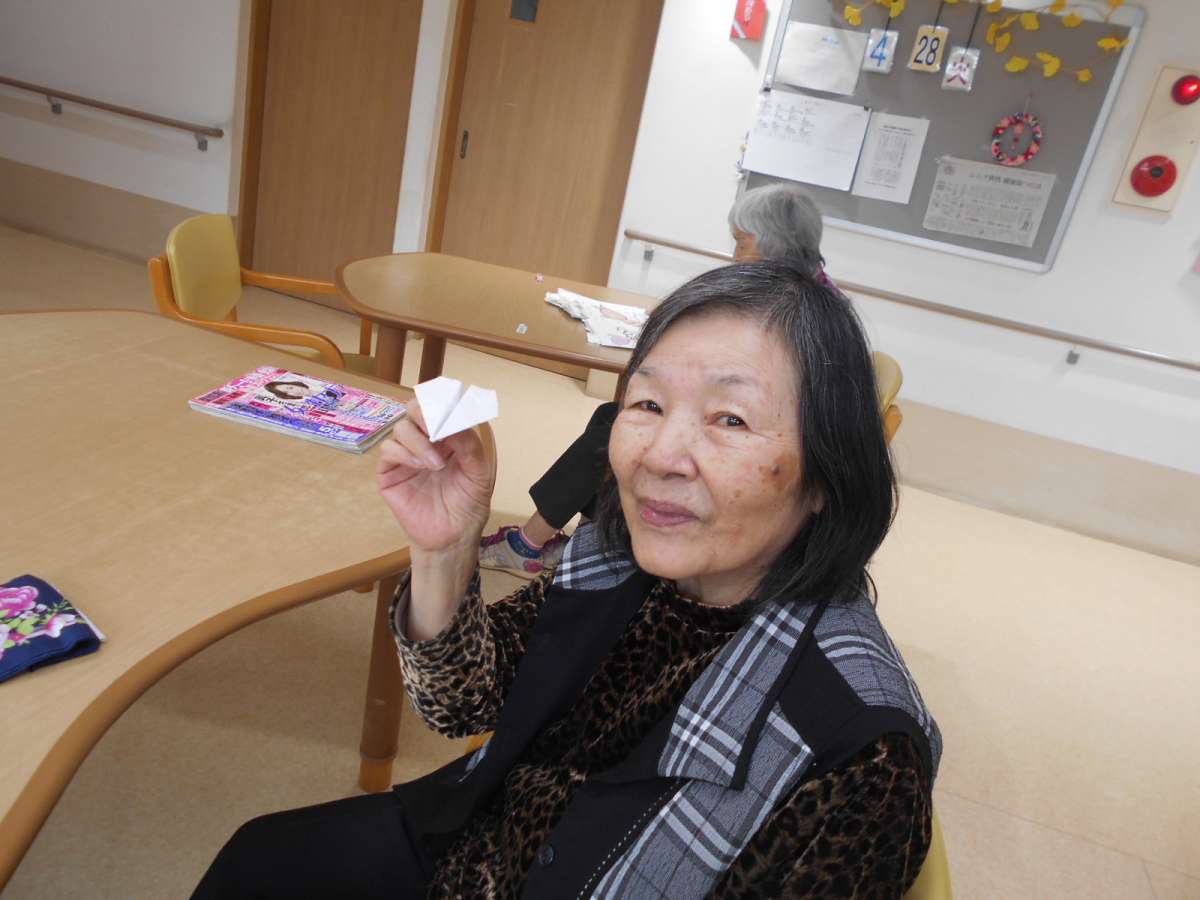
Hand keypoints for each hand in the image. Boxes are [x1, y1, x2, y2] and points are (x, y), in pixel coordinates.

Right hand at [376, 401, 494, 552]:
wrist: (452, 537)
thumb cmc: (468, 504)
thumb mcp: (479, 473)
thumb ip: (469, 445)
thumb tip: (453, 420)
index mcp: (448, 436)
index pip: (439, 408)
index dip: (442, 403)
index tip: (450, 409)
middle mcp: (425, 441)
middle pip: (414, 409)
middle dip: (425, 413)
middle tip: (436, 428)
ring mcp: (406, 455)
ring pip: (401, 428)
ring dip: (419, 441)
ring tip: (436, 464)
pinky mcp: (389, 471)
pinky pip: (389, 450)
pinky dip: (405, 453)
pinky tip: (421, 467)